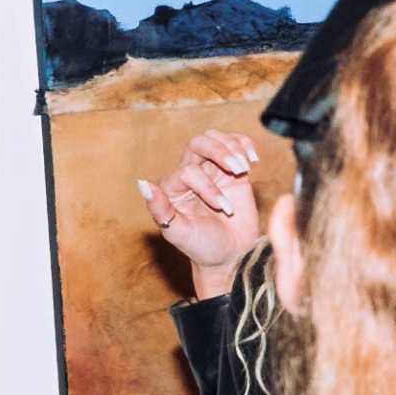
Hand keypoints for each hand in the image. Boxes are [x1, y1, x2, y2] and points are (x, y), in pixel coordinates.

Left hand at [139, 130, 265, 298]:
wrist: (231, 256)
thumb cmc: (202, 247)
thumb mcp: (178, 233)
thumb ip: (160, 209)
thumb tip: (143, 184)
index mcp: (172, 188)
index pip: (189, 171)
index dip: (207, 186)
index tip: (223, 209)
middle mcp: (190, 174)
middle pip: (199, 143)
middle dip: (220, 152)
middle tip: (236, 169)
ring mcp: (212, 170)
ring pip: (216, 138)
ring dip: (232, 147)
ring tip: (244, 167)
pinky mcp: (233, 172)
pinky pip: (236, 145)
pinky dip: (245, 145)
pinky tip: (252, 160)